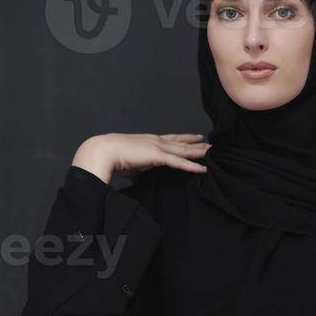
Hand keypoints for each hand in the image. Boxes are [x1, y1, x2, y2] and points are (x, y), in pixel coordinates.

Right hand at [71, 132, 210, 183]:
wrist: (101, 152)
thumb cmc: (110, 159)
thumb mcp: (127, 165)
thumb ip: (135, 170)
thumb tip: (135, 177)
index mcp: (148, 142)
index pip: (171, 140)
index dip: (185, 139)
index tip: (197, 138)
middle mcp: (155, 142)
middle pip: (182, 143)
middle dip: (198, 144)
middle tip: (212, 144)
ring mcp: (158, 147)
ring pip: (184, 151)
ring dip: (200, 152)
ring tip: (214, 153)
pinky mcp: (157, 156)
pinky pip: (179, 162)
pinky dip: (192, 166)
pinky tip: (203, 169)